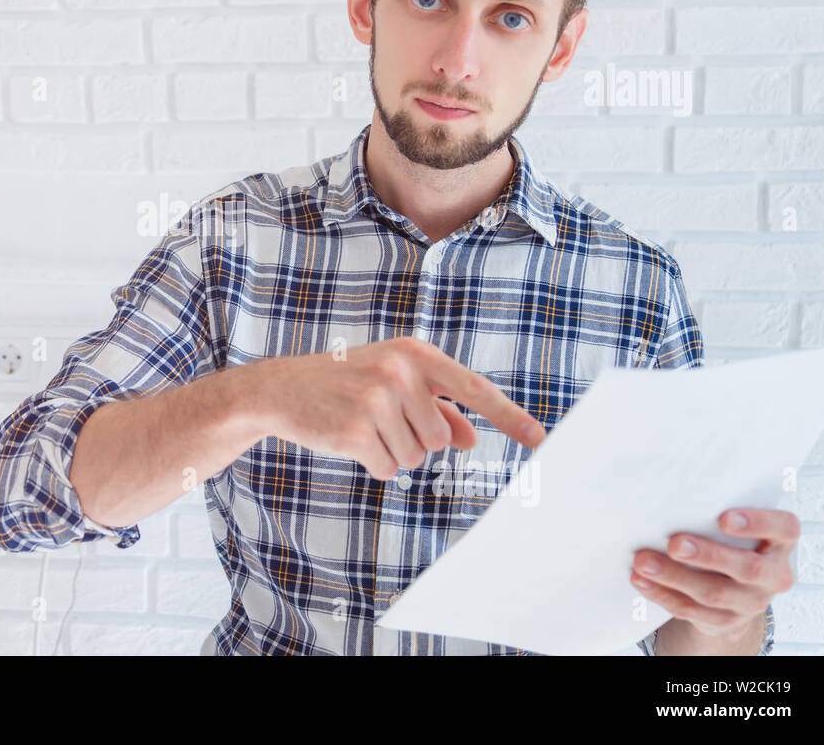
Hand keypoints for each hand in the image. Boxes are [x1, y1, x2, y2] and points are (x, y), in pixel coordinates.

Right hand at [246, 335, 546, 480]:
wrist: (282, 389)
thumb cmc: (345, 384)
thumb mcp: (393, 385)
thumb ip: (436, 408)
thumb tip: (470, 438)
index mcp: (415, 354)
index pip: (474, 388)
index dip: (510, 416)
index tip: (541, 439)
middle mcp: (399, 373)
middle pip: (441, 437)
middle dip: (416, 438)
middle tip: (378, 417)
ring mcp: (377, 400)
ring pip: (416, 456)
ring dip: (391, 450)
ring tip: (360, 424)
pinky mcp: (355, 429)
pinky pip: (388, 468)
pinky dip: (372, 462)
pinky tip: (348, 439)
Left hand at [630, 507, 798, 641]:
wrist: (734, 590)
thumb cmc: (729, 541)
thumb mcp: (734, 525)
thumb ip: (714, 511)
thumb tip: (672, 492)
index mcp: (780, 542)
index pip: (784, 529)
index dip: (758, 523)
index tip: (725, 518)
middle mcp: (774, 575)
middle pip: (747, 568)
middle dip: (708, 555)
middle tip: (674, 544)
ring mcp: (752, 602)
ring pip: (714, 592)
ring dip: (674, 576)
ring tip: (643, 561)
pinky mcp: (726, 621)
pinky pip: (692, 610)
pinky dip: (662, 594)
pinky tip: (641, 580)